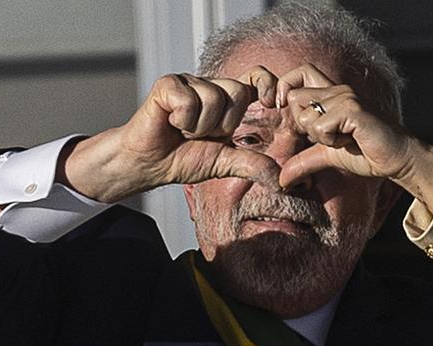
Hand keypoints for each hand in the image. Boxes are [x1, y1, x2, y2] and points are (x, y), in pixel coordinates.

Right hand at [60, 70, 280, 202]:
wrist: (149, 164)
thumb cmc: (184, 158)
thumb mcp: (226, 163)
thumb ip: (254, 165)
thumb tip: (283, 182)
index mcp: (227, 100)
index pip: (257, 77)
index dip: (268, 84)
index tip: (272, 103)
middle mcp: (210, 85)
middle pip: (237, 92)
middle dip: (223, 124)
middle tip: (203, 135)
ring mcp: (189, 82)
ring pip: (214, 98)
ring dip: (200, 127)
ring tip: (185, 131)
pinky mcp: (168, 85)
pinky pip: (189, 101)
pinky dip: (182, 121)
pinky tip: (171, 123)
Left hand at [273, 64, 432, 206]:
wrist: (398, 158)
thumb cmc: (367, 153)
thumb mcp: (328, 156)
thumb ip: (303, 162)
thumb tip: (281, 181)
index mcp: (331, 94)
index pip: (297, 74)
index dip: (285, 90)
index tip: (289, 114)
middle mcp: (337, 89)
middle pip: (294, 97)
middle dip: (303, 124)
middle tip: (328, 136)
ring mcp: (345, 97)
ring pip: (306, 115)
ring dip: (320, 136)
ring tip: (343, 139)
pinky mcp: (353, 109)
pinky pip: (321, 125)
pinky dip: (331, 140)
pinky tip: (350, 140)